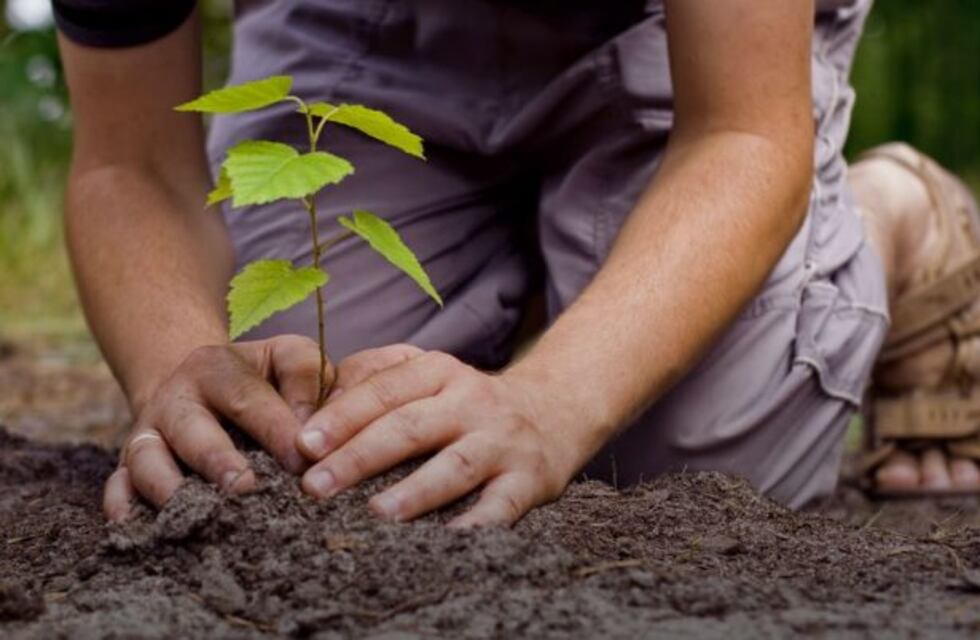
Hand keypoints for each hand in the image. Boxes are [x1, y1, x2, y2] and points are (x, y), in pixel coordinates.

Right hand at [103, 335, 333, 520]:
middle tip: (247, 489)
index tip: (303, 461)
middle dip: (218, 462)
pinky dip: (123, 507)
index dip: (275, 429)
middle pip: (192, 431)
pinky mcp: (128, 465)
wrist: (197, 382)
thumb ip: (305, 378)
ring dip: (170, 490)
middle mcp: (176, 399)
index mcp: (217, 368)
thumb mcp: (285, 358)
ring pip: (147, 460)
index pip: (247, 397)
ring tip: (201, 517)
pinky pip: (116, 487)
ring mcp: (147, 434)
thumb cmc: (260, 378)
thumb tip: (310, 432)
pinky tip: (142, 529)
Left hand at [295, 345, 584, 526]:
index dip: (342, 416)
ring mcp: (502, 441)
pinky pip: (501, 506)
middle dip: (359, 456)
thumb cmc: (467, 401)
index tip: (303, 444)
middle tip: (315, 486)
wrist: (554, 411)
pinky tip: (447, 542)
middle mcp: (472, 401)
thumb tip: (314, 407)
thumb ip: (375, 379)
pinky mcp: (530, 479)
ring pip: (455, 465)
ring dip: (415, 491)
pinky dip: (476, 524)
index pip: (384, 390)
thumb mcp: (428, 374)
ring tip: (376, 513)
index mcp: (439, 371)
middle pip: (410, 426)